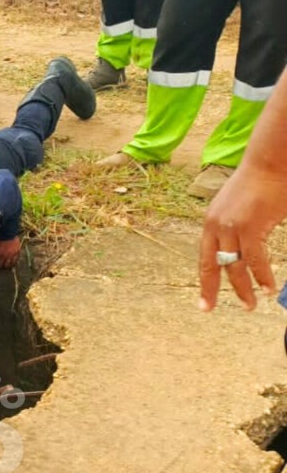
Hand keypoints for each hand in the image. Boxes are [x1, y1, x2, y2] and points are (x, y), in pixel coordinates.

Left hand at [0, 237, 20, 269]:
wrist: (8, 231)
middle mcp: (4, 256)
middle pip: (1, 265)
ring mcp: (11, 255)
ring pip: (9, 264)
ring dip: (6, 266)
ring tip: (5, 266)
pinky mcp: (17, 252)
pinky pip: (16, 259)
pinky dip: (14, 262)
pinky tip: (13, 263)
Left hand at [198, 166, 286, 310]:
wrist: (269, 163)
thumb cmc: (258, 183)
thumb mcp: (235, 207)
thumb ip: (233, 228)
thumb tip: (239, 247)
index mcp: (210, 223)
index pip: (204, 258)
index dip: (204, 281)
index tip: (203, 303)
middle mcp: (215, 226)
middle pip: (212, 265)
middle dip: (212, 290)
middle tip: (210, 310)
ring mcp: (231, 227)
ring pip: (235, 266)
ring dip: (243, 288)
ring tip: (251, 305)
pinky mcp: (249, 226)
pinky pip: (254, 258)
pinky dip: (262, 275)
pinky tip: (267, 288)